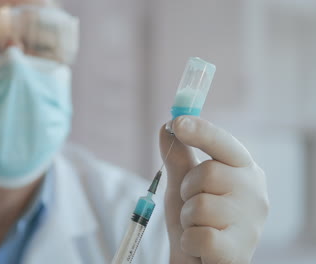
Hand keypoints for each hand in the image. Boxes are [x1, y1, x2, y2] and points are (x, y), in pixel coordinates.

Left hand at [160, 116, 268, 263]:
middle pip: (208, 173)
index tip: (178, 122)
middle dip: (188, 190)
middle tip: (194, 206)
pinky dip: (190, 242)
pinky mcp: (239, 250)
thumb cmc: (197, 221)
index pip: (225, 144)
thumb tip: (165, 127)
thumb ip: (178, 158)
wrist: (200, 261)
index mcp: (244, 171)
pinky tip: (200, 247)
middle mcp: (255, 193)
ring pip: (200, 206)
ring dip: (187, 219)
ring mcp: (252, 223)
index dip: (202, 132)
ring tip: (198, 228)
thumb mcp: (184, 186)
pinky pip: (200, 235)